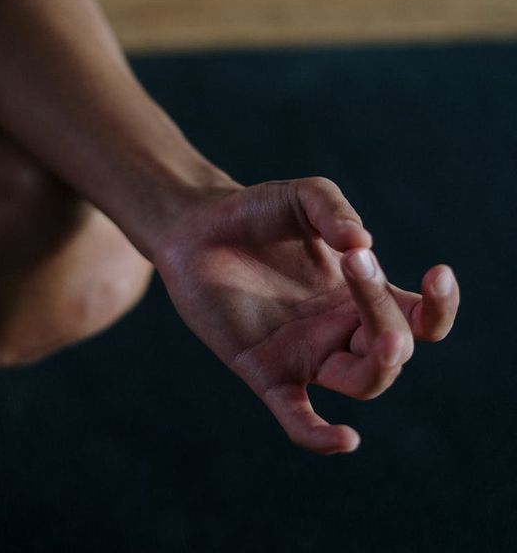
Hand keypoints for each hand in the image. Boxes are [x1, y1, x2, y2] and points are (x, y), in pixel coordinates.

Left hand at [155, 177, 459, 454]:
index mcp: (360, 295)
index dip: (440, 306)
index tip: (437, 273)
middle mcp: (341, 330)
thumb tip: (363, 244)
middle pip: (393, 347)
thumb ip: (333, 210)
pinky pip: (299, 417)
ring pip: (363, 382)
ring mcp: (306, 354)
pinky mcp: (266, 372)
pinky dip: (321, 436)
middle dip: (387, 315)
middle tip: (357, 264)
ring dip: (377, 364)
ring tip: (382, 338)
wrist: (197, 228)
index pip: (420, 317)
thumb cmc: (256, 212)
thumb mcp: (302, 197)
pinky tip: (344, 439)